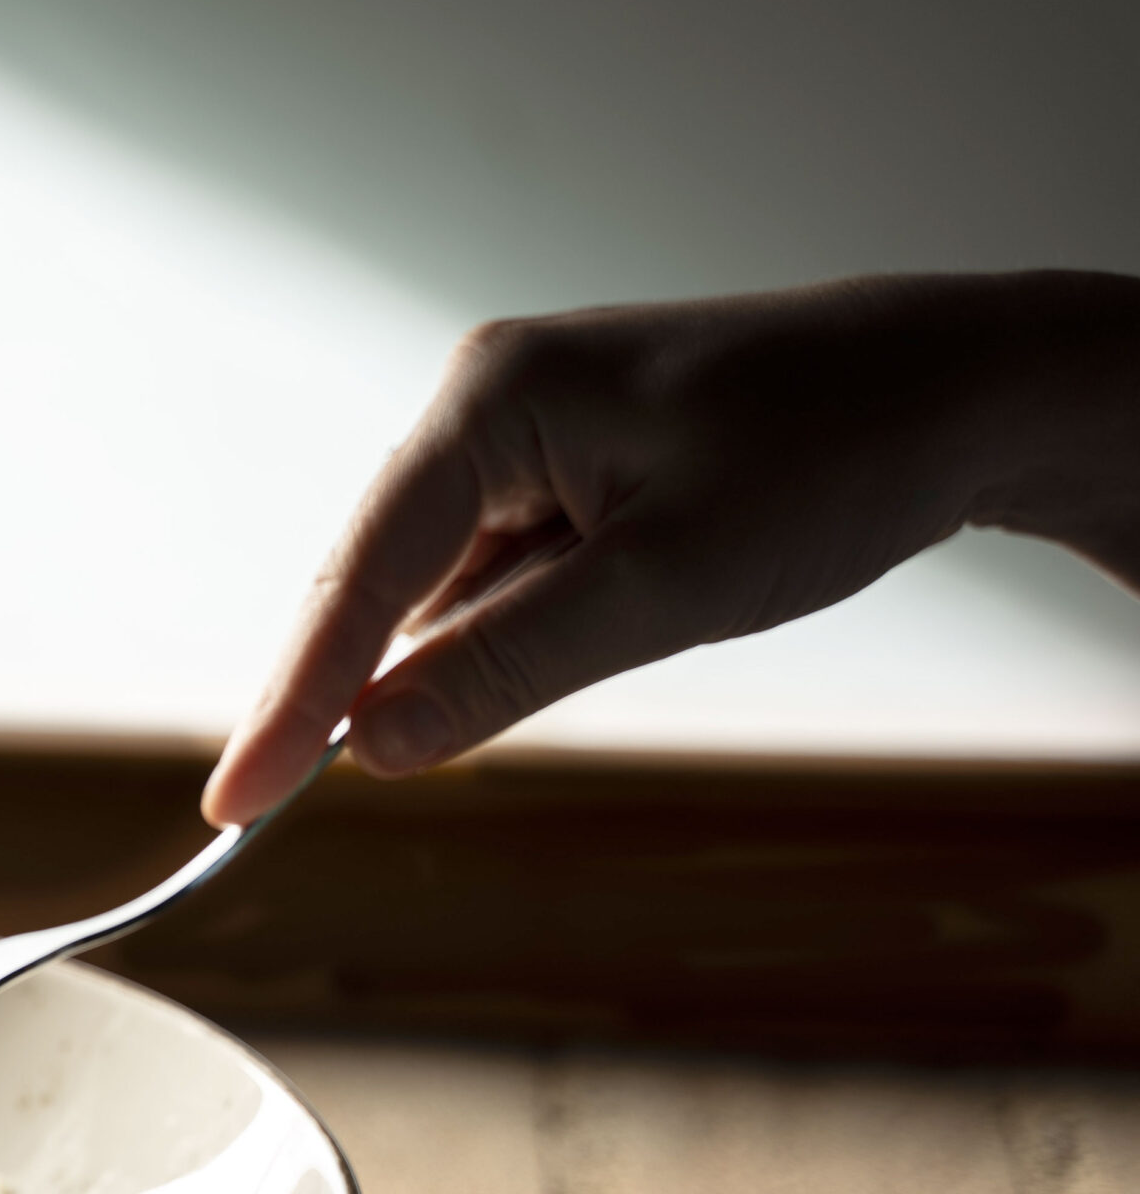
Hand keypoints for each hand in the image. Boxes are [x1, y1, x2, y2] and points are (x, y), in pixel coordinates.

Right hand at [202, 271, 1139, 822]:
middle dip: (372, 684)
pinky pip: (504, 578)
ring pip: (449, 589)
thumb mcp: (666, 586)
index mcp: (490, 400)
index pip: (357, 574)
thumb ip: (508, 667)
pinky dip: (526, 633)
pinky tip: (618, 617)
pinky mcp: (566, 471)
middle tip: (332, 790)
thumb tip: (373, 748)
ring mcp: (525, 436)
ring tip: (639, 614)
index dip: (291, 700)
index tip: (232, 803)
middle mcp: (486, 404)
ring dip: (485, 655)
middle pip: (384, 578)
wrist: (961, 390)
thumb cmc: (834, 457)